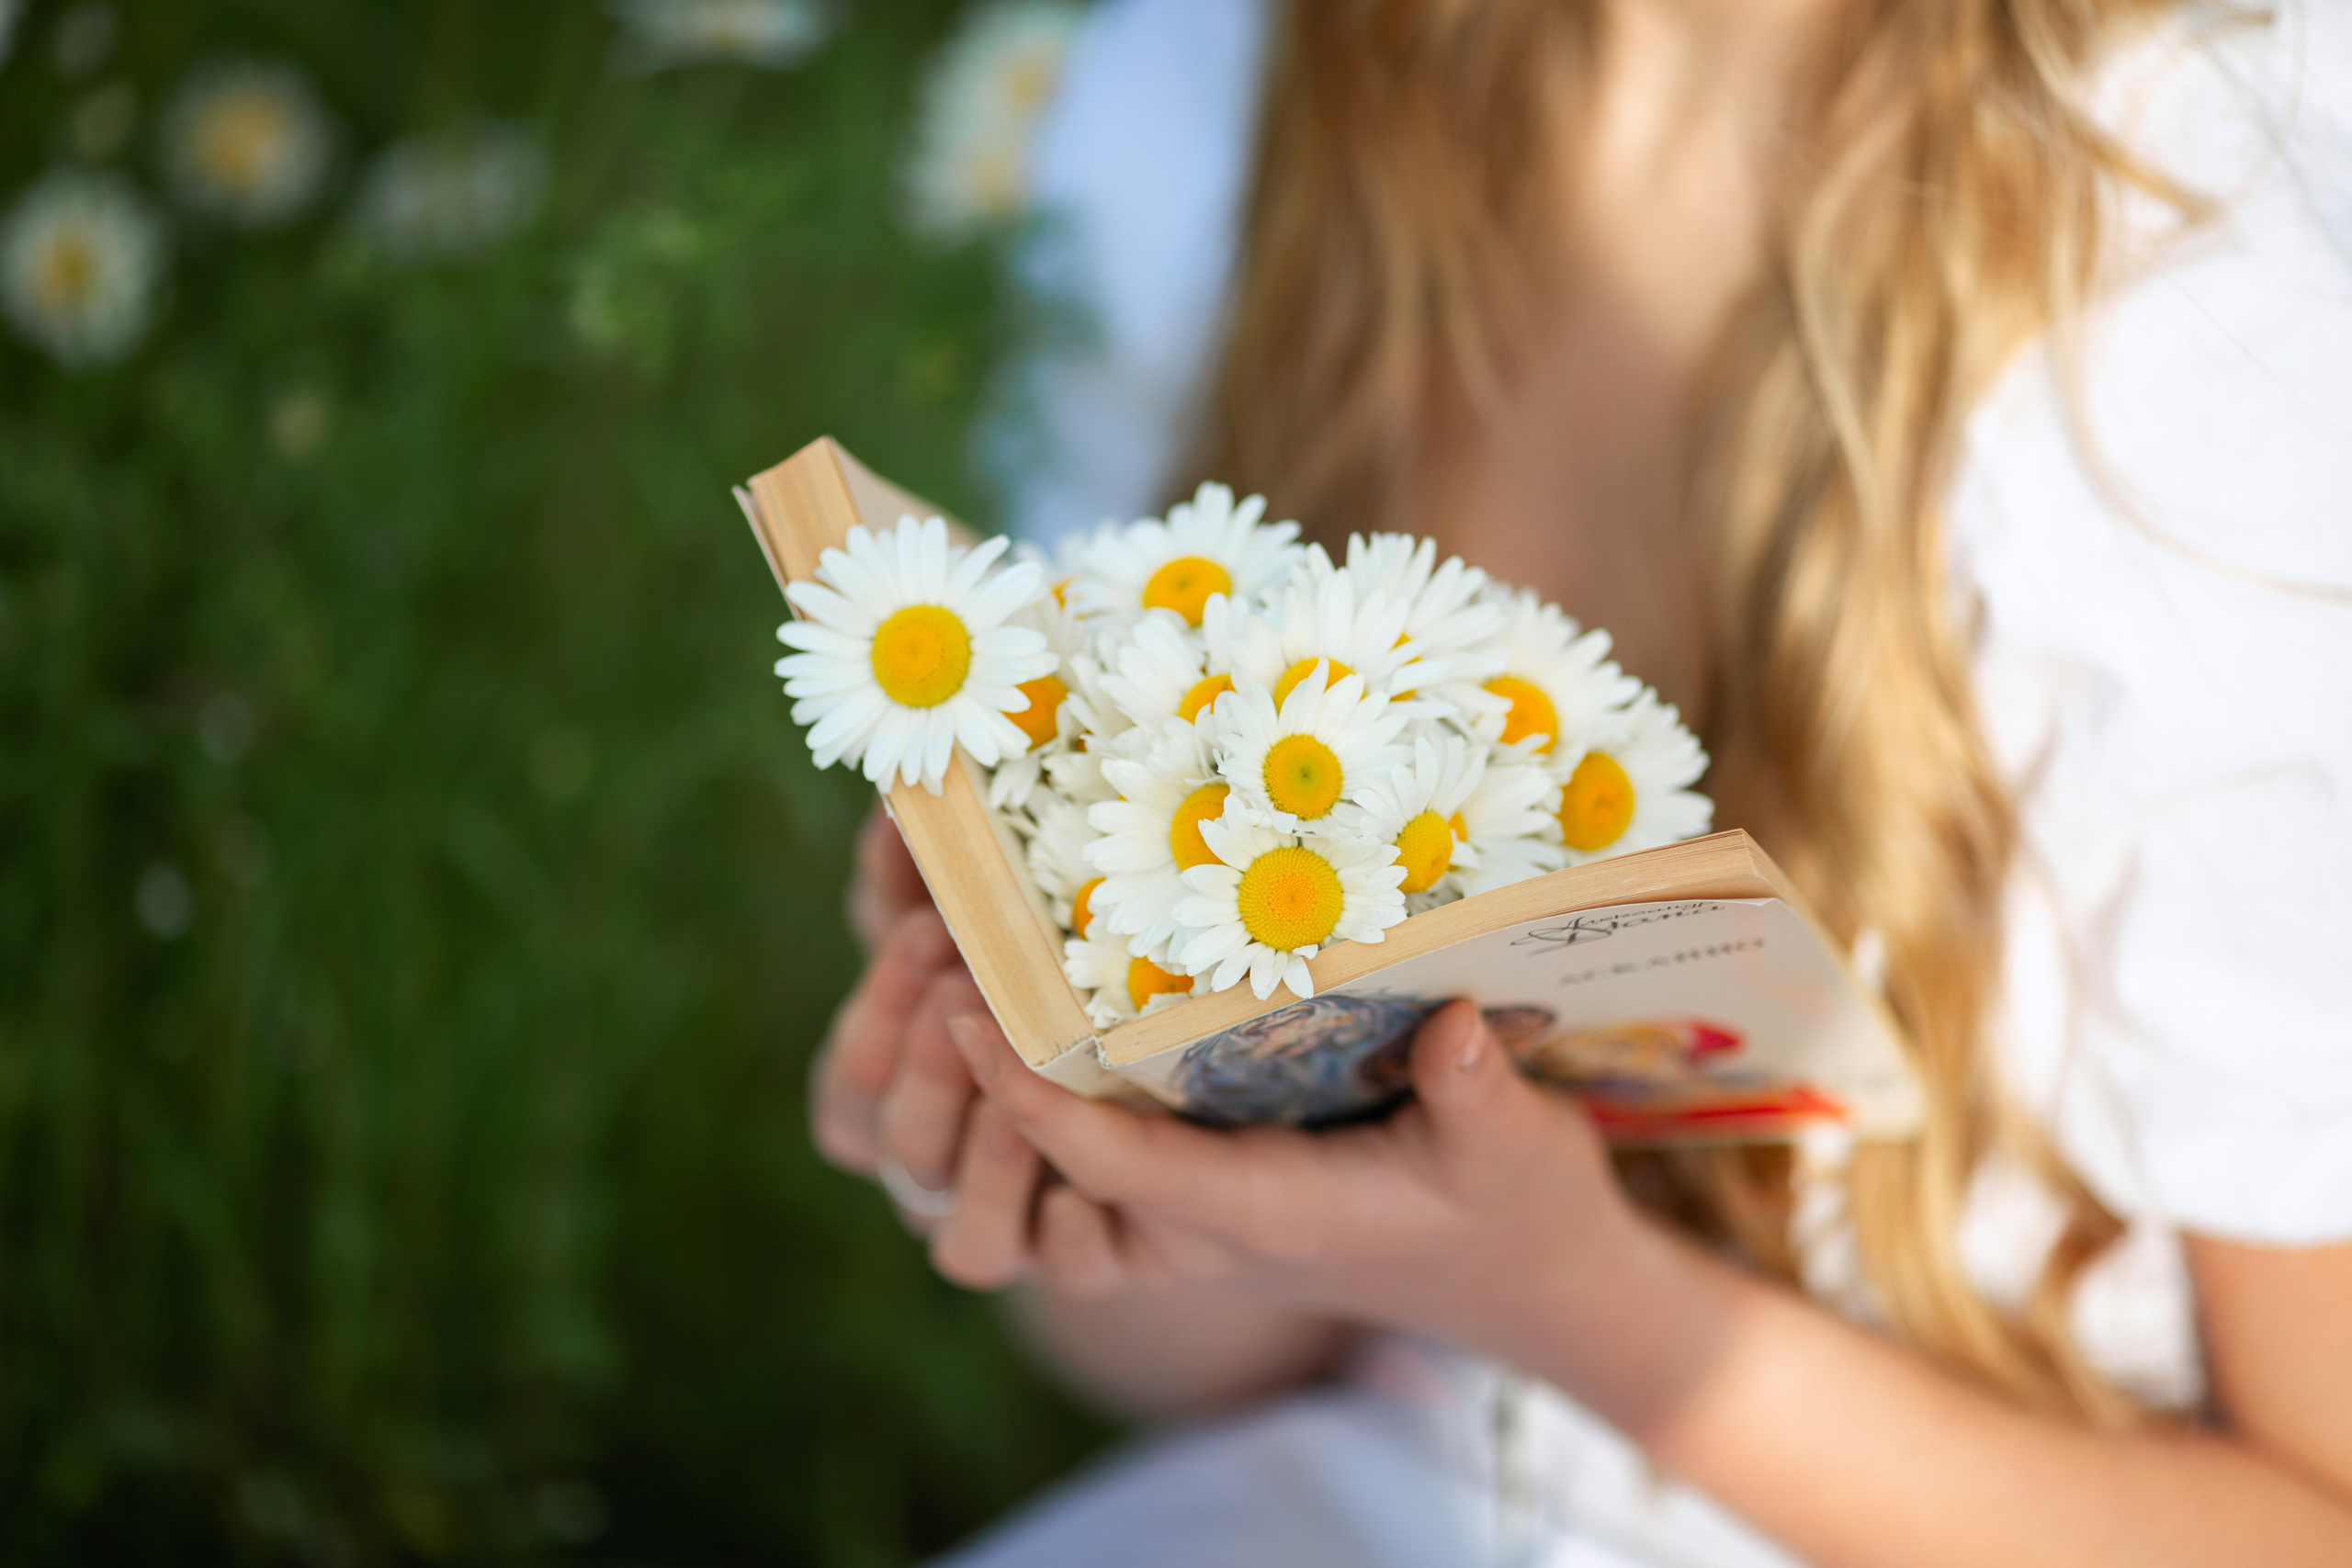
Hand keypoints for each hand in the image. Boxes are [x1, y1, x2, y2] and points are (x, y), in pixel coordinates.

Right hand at [809, 808, 1056, 1287]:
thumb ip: (926, 872)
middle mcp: (939, 1182)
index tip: (929, 931)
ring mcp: (1009, 1230)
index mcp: (894, 1109)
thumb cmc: (1035, 986)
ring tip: (1028, 1097)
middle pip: (901, 1153)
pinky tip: (1089, 1194)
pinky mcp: (1089, 1260)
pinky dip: (1070, 1239)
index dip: (876, 1018)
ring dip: (989, 1162)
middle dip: (930, 1067)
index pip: (848, 1090)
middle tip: (975, 986)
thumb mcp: (980, 927)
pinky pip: (1068, 1273)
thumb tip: (893, 797)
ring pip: (968, 1243)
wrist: (1174, 1097)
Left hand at [948, 997, 1738, 1435]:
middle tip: (941, 963)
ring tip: (956, 974)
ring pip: (1050, 1187)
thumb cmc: (1517, 1207)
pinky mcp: (1195, 1197)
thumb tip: (1454, 1021)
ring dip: (991, 1106)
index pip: (1114, 1165)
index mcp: (1267, 1214)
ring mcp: (1193, 1220)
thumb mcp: (1517, 1148)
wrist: (1520, 1278)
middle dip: (982, 1090)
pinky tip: (1023, 1006)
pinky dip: (1037, 1111)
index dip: (1030, 1097)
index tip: (968, 1010)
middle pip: (1051, 1176)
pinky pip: (1085, 1171)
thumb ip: (1478, 1092)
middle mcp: (1206, 1228)